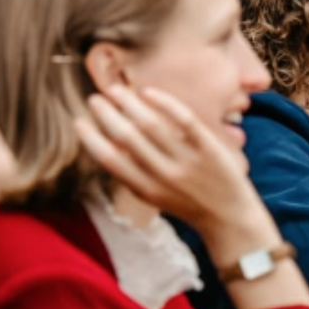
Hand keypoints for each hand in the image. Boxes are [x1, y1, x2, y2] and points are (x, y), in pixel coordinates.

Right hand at [74, 85, 278, 247]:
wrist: (229, 218)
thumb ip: (133, 173)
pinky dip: (164, 103)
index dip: (90, 139)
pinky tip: (148, 92)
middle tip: (95, 98)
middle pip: (126, 137)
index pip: (109, 160)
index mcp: (145, 189)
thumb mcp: (155, 195)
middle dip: (106, 114)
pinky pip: (184, 120)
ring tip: (116, 90)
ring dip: (128, 102)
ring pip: (151, 124)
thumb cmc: (189, 202)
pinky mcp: (209, 149)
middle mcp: (163, 175)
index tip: (78, 121)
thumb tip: (107, 144)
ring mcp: (187, 161)